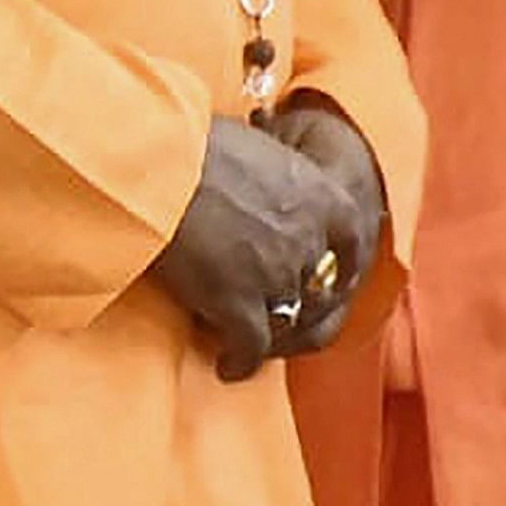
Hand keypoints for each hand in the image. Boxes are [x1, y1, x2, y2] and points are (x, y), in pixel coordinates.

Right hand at [153, 118, 369, 381]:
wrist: (151, 160)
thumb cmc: (187, 138)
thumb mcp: (253, 145)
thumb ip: (271, 172)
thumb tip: (259, 171)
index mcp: (324, 196)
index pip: (354, 241)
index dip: (346, 266)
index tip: (336, 278)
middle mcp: (310, 239)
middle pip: (320, 287)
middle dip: (302, 303)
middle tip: (278, 313)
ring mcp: (277, 275)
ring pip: (289, 322)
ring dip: (271, 335)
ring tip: (247, 340)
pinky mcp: (237, 302)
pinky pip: (251, 346)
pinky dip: (241, 361)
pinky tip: (228, 367)